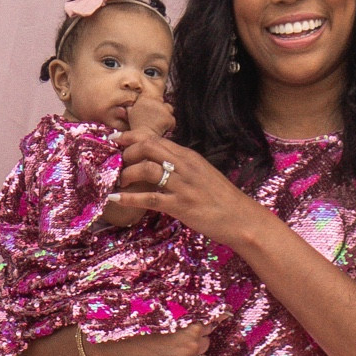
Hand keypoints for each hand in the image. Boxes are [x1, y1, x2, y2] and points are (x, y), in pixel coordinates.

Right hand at [87, 324, 209, 355]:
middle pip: (206, 342)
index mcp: (191, 326)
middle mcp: (191, 345)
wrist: (116, 344)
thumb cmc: (139, 324)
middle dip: (197, 340)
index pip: (209, 325)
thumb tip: (209, 315)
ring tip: (177, 353)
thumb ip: (185, 314)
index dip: (200, 326)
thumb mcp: (165, 313)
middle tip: (180, 340)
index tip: (192, 327)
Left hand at [109, 135, 265, 250]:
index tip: (114, 138)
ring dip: (127, 173)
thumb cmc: (221, 198)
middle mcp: (184, 165)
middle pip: (147, 147)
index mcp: (188, 156)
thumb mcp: (200, 174)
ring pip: (146, 169)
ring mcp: (182, 184)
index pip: (154, 138)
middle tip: (117, 163)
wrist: (240, 218)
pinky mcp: (180, 204)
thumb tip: (158, 163)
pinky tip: (115, 198)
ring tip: (120, 181)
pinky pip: (149, 198)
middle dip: (127, 152)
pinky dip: (129, 197)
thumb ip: (181, 166)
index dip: (130, 136)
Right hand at [126, 94, 174, 138]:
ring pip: (169, 108)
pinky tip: (163, 129)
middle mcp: (155, 101)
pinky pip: (172, 120)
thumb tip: (128, 105)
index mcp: (144, 98)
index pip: (151, 92)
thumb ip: (130, 107)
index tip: (152, 105)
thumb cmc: (135, 127)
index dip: (153, 99)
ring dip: (166, 114)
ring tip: (160, 123)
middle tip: (155, 117)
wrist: (142, 137)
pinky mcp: (169, 117)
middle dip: (160, 108)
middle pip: (161, 101)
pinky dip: (170, 125)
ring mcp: (163, 109)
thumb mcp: (129, 115)